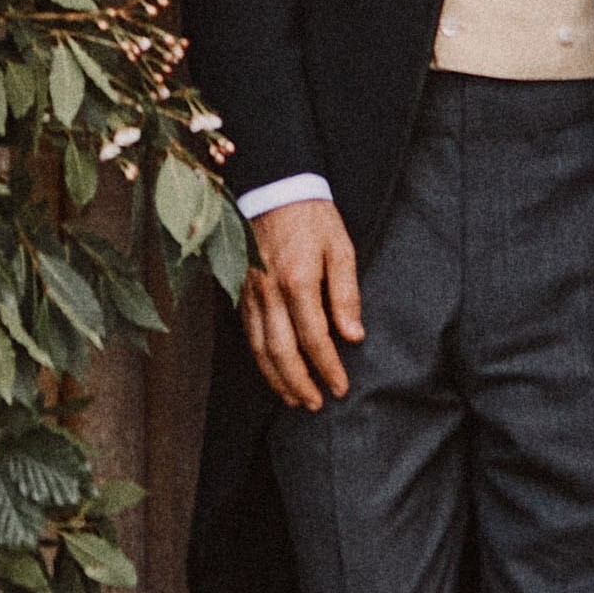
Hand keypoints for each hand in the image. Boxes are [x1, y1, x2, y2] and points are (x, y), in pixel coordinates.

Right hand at [242, 195, 365, 412]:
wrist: (274, 187)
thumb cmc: (313, 217)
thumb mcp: (341, 248)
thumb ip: (346, 294)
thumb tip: (353, 336)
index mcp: (298, 281)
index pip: (314, 338)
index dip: (328, 368)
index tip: (341, 388)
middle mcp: (269, 292)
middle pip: (281, 352)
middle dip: (299, 384)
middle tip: (315, 405)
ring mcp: (250, 292)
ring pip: (258, 348)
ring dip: (276, 379)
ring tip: (294, 399)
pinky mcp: (240, 290)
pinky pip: (247, 334)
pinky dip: (259, 359)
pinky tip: (272, 371)